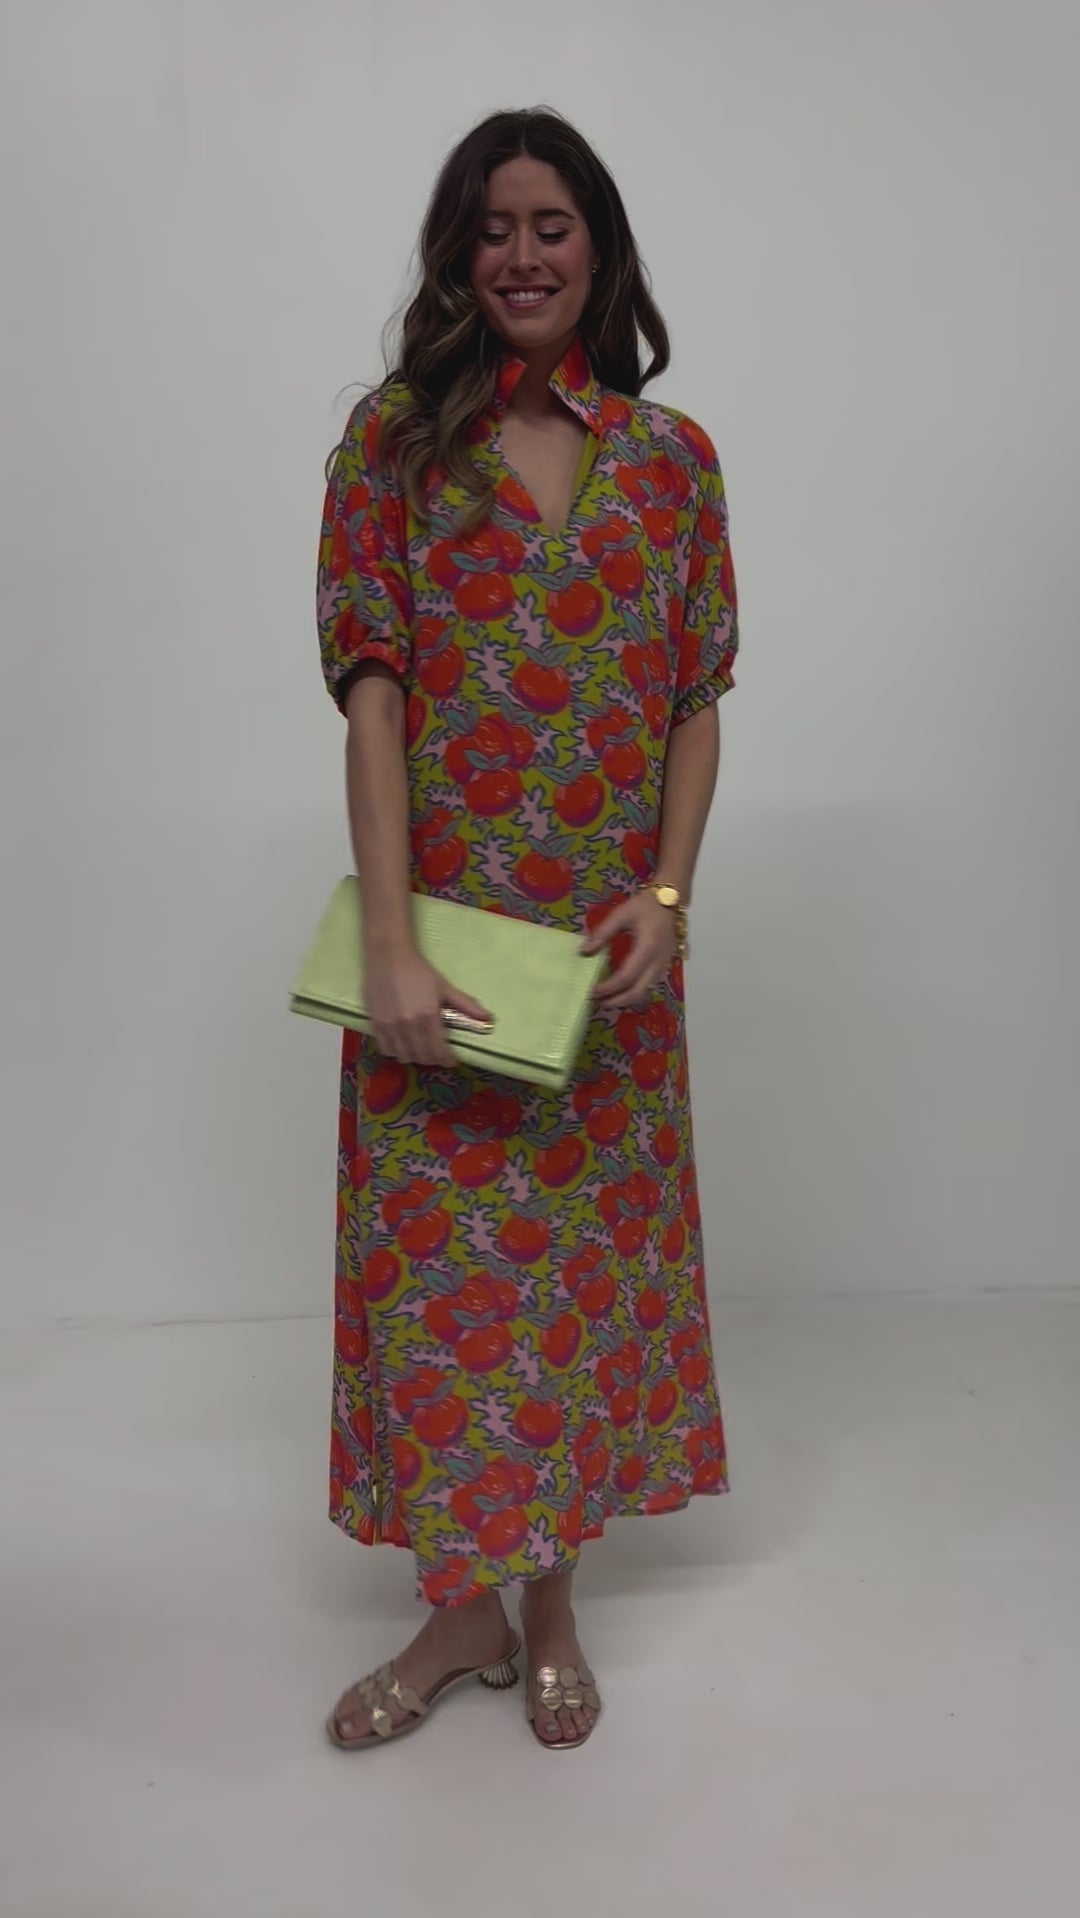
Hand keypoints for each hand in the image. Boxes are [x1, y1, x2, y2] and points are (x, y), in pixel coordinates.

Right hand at [364, 945, 491, 1067]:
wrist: (388, 956)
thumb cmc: (418, 970)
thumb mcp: (444, 987)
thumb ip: (466, 1005)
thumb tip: (489, 1017)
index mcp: (428, 1016)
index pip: (439, 1050)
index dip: (447, 1060)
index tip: (451, 1061)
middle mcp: (408, 1025)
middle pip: (422, 1056)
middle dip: (433, 1059)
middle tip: (437, 1054)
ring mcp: (390, 1026)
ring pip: (404, 1056)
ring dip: (414, 1057)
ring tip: (420, 1050)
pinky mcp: (375, 1024)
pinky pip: (386, 1049)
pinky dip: (396, 1051)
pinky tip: (402, 1044)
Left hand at [582, 893, 678, 1008]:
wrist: (672, 900)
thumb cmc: (646, 905)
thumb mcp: (621, 915)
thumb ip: (602, 933)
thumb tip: (583, 951)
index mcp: (647, 949)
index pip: (625, 977)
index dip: (607, 988)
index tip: (590, 990)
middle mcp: (657, 962)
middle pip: (637, 992)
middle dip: (616, 1001)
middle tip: (596, 1001)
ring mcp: (663, 966)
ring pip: (644, 992)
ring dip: (624, 999)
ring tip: (606, 998)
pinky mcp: (664, 966)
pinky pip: (649, 986)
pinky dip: (633, 992)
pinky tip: (620, 989)